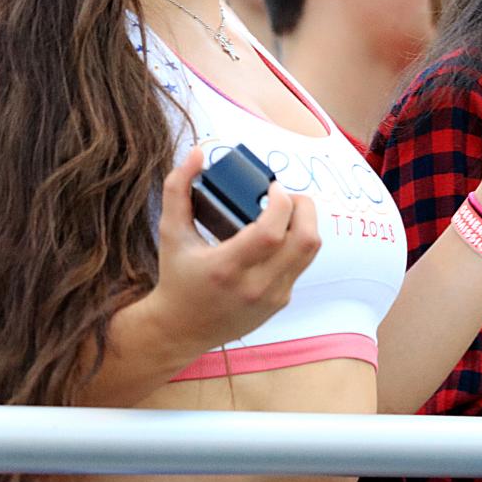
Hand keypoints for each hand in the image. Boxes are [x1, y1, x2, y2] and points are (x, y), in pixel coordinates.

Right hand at [145, 149, 320, 355]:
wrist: (181, 328)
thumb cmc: (177, 276)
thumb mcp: (171, 232)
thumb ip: (178, 189)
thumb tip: (197, 153)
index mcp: (226, 267)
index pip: (271, 232)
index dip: (281, 202)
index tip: (272, 187)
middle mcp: (254, 286)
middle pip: (304, 240)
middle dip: (304, 207)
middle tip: (285, 197)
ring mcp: (272, 297)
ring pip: (310, 251)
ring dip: (305, 223)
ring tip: (285, 212)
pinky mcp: (281, 301)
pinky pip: (302, 264)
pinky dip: (295, 243)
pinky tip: (278, 236)